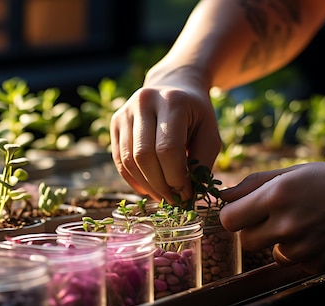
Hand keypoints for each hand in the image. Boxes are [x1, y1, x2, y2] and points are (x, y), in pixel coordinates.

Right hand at [110, 77, 220, 202]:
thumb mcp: (210, 133)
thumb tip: (188, 194)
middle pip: (143, 156)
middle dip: (159, 185)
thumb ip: (202, 162)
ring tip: (162, 196)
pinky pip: (118, 159)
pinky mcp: (115, 122)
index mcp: (172, 102)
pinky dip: (132, 179)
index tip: (187, 194)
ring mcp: (125, 111)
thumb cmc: (196, 114)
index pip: (167, 149)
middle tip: (174, 200)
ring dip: (145, 185)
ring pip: (127, 160)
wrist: (175, 86)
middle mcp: (143, 102)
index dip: (176, 178)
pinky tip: (147, 188)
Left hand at [219, 161, 324, 273]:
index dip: (233, 215)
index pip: (228, 220)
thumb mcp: (291, 173)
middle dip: (253, 229)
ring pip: (269, 253)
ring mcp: (302, 248)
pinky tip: (317, 235)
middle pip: (245, 240)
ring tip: (303, 223)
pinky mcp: (317, 264)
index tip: (243, 212)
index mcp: (276, 196)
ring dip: (278, 242)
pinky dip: (300, 252)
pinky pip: (293, 263)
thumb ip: (252, 184)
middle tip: (274, 216)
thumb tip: (222, 196)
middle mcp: (286, 224)